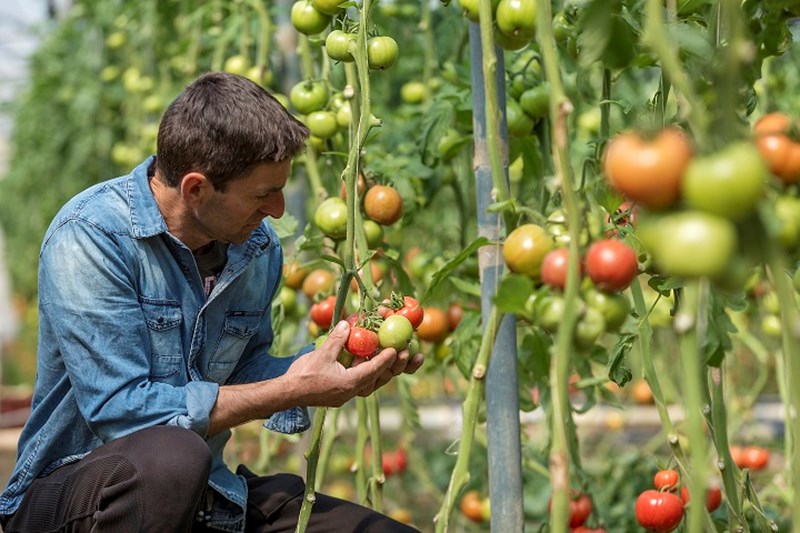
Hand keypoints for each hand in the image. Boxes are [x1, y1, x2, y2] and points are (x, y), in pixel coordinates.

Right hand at [284, 321, 423, 406]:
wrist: (286, 394)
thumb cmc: (303, 374)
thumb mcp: (321, 354)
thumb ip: (337, 339)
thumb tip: (347, 323)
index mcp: (349, 384)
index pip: (373, 370)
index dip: (387, 359)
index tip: (397, 349)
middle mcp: (351, 392)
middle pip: (377, 380)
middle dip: (391, 367)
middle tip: (401, 352)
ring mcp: (346, 395)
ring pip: (370, 383)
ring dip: (381, 371)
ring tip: (392, 357)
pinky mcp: (340, 394)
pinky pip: (360, 383)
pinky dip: (367, 373)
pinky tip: (369, 362)